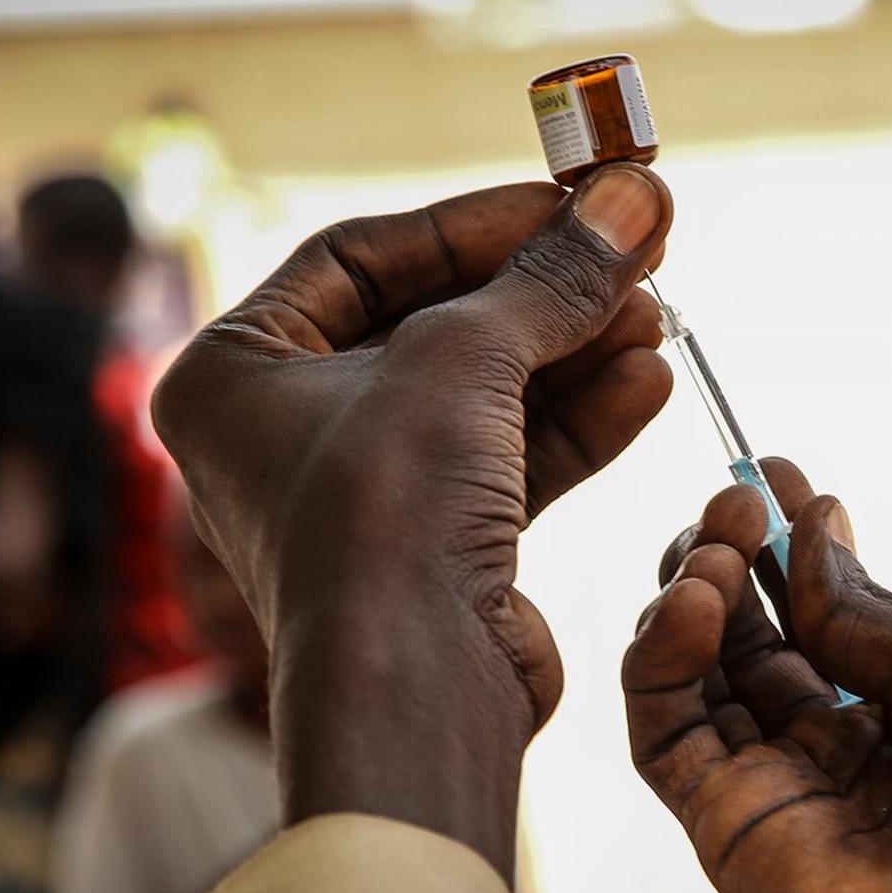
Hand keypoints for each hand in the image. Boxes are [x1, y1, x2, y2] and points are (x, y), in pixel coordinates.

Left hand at [153, 166, 672, 879]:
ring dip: (574, 352)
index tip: (569, 202)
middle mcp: (285, 433)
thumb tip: (630, 199)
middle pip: (432, 324)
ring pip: (482, 396)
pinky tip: (647, 385)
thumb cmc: (382, 517)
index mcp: (234, 372)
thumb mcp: (463, 360)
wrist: (411, 692)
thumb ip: (550, 277)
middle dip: (542, 292)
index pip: (360, 257)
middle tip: (636, 248)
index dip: (474, 221)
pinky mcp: (432, 551)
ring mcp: (363, 497)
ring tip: (657, 316)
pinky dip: (576, 422)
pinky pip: (509, 461)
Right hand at [623, 459, 891, 892]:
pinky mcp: (721, 822)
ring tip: (717, 537)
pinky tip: (696, 599)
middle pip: (752, 627)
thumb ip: (872, 611)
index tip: (772, 471)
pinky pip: (665, 728)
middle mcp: (834, 736)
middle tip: (733, 497)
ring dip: (695, 587)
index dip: (793, 535)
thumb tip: (809, 529)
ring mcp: (772, 779)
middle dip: (735, 551)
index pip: (825, 602)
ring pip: (696, 667)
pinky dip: (661, 655)